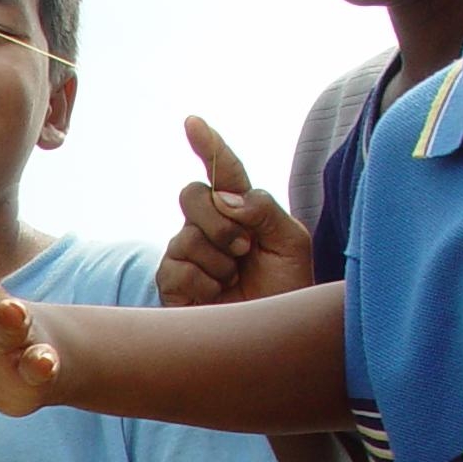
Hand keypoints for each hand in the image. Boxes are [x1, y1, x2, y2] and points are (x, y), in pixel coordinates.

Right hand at [155, 118, 314, 308]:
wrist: (271, 338)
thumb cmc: (286, 291)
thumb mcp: (291, 243)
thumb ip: (265, 210)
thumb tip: (226, 199)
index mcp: (242, 211)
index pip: (224, 172)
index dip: (208, 146)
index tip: (192, 122)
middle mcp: (210, 227)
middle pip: (193, 195)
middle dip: (220, 221)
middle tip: (244, 250)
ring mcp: (187, 253)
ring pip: (186, 235)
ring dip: (218, 260)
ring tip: (234, 280)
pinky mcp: (171, 281)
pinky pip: (178, 267)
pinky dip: (204, 282)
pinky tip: (216, 296)